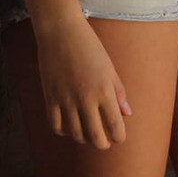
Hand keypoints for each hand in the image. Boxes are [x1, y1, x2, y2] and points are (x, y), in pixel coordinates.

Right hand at [35, 16, 131, 149]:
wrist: (60, 31)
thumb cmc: (89, 46)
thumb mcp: (109, 67)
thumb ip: (119, 92)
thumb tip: (127, 114)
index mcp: (104, 90)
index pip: (115, 126)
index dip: (119, 137)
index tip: (119, 138)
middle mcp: (85, 98)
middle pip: (95, 136)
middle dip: (102, 144)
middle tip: (104, 143)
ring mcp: (66, 99)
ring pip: (75, 134)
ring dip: (83, 139)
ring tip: (88, 135)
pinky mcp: (50, 97)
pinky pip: (56, 125)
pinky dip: (63, 131)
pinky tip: (69, 127)